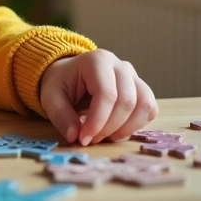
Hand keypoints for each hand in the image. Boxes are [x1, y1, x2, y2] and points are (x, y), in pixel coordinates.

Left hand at [39, 50, 157, 145]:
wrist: (70, 74)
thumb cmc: (62, 83)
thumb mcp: (51, 97)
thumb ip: (61, 115)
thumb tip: (75, 136)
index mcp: (97, 61)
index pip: (106, 94)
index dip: (97, 121)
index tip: (84, 139)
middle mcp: (120, 66)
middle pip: (126, 101)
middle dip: (109, 127)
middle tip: (91, 139)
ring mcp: (134, 76)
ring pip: (144, 105)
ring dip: (126, 128)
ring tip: (105, 137)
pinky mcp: (141, 89)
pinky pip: (149, 109)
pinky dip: (137, 125)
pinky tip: (117, 130)